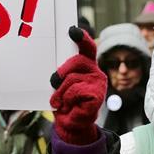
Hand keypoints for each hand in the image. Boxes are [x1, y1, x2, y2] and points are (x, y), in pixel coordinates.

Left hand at [49, 26, 105, 144]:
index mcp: (86, 66)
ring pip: (72, 79)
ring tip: (62, 100)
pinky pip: (76, 91)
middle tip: (54, 83)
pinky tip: (70, 106)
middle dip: (61, 72)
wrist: (69, 123)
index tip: (73, 30)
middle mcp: (95, 71)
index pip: (87, 47)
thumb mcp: (59, 83)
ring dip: (61, 92)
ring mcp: (99, 83)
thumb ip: (61, 72)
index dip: (82, 38)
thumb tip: (55, 68)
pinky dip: (68, 100)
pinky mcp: (98, 96)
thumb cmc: (64, 101)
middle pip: (77, 61)